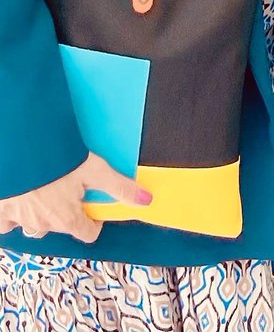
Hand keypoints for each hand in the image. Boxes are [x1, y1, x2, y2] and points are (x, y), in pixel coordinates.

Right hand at [0, 153, 151, 242]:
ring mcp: (20, 221)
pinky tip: (21, 197)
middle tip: (69, 189)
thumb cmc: (58, 161)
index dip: (95, 221)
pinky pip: (8, 223)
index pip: (87, 234)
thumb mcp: (95, 170)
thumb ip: (120, 187)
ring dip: (42, 214)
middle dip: (68, 213)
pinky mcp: (2, 213)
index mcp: (67, 219)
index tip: (94, 207)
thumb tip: (146, 201)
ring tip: (46, 190)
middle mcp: (43, 225)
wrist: (20, 152)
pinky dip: (13, 215)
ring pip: (35, 225)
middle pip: (62, 227)